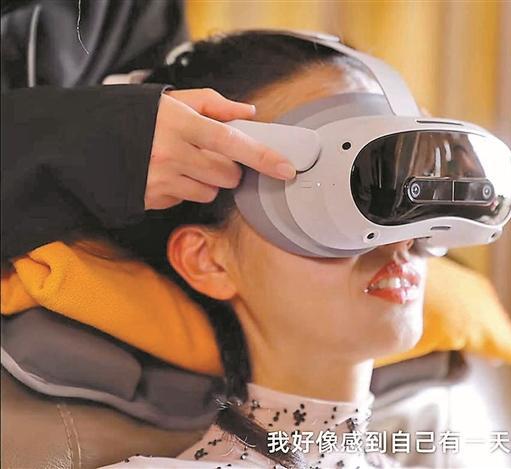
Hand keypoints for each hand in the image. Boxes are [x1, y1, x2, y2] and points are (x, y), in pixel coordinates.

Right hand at [145, 89, 295, 209]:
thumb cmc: (135, 116)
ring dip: (206, 182)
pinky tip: (165, 174)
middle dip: (228, 169)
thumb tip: (249, 113)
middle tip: (210, 155)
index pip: (233, 143)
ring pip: (209, 192)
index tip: (287, 169)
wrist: (84, 139)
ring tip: (183, 163)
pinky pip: (184, 201)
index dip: (264, 157)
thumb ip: (213, 104)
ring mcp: (160, 180)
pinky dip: (182, 190)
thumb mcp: (171, 99)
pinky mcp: (150, 199)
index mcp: (179, 123)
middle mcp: (171, 153)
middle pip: (227, 174)